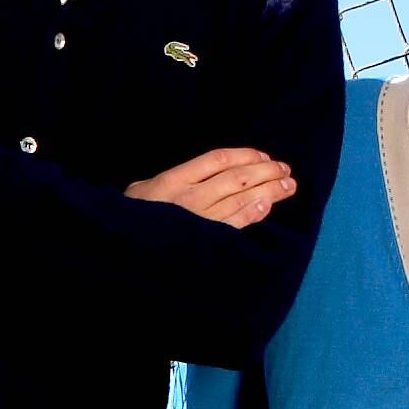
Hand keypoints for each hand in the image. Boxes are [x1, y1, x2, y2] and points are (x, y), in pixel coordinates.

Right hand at [126, 146, 298, 227]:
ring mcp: (199, 221)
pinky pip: (235, 225)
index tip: (262, 155)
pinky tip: (267, 207)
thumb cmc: (128, 220)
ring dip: (269, 191)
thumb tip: (192, 175)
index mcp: (173, 181)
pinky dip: (253, 214)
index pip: (217, 160)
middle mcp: (190, 198)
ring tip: (288, 185)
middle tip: (285, 169)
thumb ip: (165, 181)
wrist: (120, 253)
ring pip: (242, 199)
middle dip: (266, 171)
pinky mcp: (207, 243)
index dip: (245, 155)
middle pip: (237, 178)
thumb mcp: (138, 191)